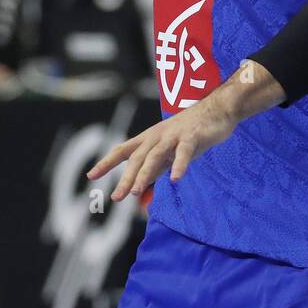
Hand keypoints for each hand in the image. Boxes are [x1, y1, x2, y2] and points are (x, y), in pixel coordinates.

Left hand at [89, 91, 241, 200]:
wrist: (216, 110)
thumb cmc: (190, 132)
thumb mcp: (169, 151)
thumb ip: (156, 166)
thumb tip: (139, 184)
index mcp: (149, 138)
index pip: (122, 150)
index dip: (106, 163)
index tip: (91, 176)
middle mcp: (157, 136)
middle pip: (137, 158)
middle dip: (125, 178)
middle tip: (116, 197)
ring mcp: (173, 136)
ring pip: (155, 156)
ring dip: (144, 174)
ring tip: (135, 191)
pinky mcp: (192, 137)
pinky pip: (183, 152)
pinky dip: (178, 165)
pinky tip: (175, 179)